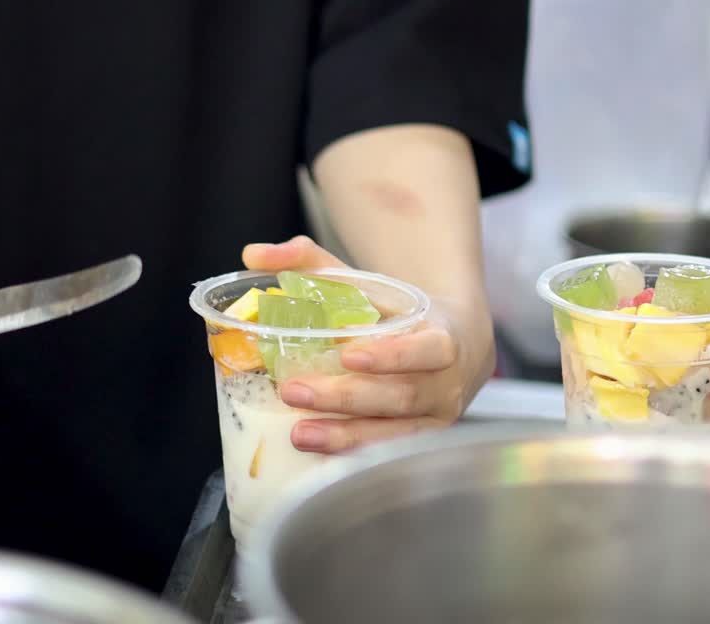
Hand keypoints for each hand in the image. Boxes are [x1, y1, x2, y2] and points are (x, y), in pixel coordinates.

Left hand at [242, 235, 494, 453]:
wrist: (456, 347)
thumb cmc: (400, 313)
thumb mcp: (367, 284)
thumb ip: (312, 263)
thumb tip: (254, 254)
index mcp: (442, 338)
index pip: (428, 349)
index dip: (392, 355)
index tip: (348, 353)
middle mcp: (446, 384)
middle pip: (400, 396)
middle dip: (344, 397)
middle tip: (293, 391)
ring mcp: (436, 419)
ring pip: (394, 432)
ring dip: (344, 435)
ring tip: (298, 433)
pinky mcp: (421, 442)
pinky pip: (387, 453)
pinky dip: (352, 454)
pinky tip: (317, 455)